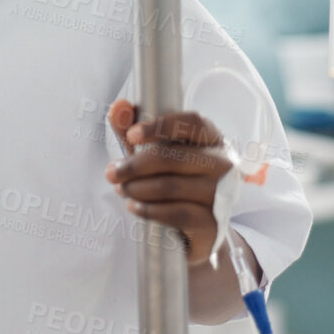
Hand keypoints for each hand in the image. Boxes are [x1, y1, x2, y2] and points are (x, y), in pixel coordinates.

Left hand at [104, 99, 232, 265]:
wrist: (200, 226)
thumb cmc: (178, 179)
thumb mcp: (157, 152)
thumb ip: (135, 130)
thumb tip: (118, 108)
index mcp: (212, 138)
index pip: (192, 122)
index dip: (160, 126)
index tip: (131, 135)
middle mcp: (223, 164)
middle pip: (173, 157)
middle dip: (134, 165)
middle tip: (111, 173)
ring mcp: (221, 194)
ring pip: (171, 186)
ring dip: (137, 188)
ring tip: (121, 189)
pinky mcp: (214, 222)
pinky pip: (177, 213)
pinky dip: (149, 210)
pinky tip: (134, 207)